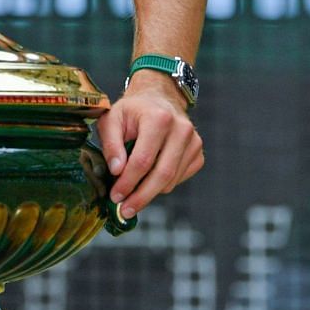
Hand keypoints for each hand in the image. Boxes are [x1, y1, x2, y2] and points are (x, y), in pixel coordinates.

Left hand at [94, 78, 203, 221]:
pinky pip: (179, 179)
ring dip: (149, 193)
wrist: (158, 98)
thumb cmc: (132, 111)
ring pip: (171, 181)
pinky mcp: (198, 153)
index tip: (115, 196)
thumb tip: (117, 170)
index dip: (128, 182)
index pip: (143, 160)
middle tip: (125, 210)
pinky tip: (148, 178)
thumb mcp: (112, 120)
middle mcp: (182, 130)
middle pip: (162, 174)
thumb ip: (111, 144)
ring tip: (131, 195)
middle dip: (141, 197)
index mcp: (159, 118)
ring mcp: (194, 142)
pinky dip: (162, 185)